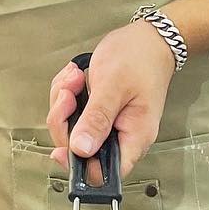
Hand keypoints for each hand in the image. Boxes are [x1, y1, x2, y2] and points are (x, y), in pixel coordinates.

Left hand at [46, 21, 175, 178]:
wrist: (147, 37)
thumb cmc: (139, 58)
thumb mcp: (114, 86)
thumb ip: (97, 118)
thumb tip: (81, 149)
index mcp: (133, 137)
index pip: (104, 172)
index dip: (80, 167)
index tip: (61, 149)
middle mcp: (119, 135)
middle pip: (78, 148)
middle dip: (65, 119)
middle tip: (70, 93)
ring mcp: (106, 123)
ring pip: (69, 127)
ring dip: (64, 101)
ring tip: (75, 78)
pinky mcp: (96, 111)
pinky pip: (69, 111)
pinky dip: (66, 93)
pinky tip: (76, 77)